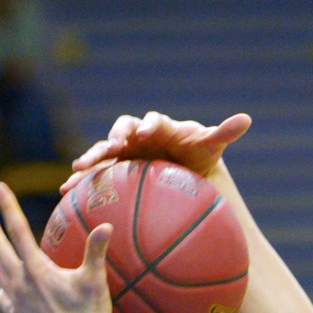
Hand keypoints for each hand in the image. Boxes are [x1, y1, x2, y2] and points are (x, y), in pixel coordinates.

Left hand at [0, 182, 115, 312]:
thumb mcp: (94, 280)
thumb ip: (96, 251)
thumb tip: (106, 226)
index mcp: (37, 269)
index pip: (17, 230)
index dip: (7, 207)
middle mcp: (20, 283)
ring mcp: (16, 301)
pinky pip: (3, 295)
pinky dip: (0, 283)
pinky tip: (2, 282)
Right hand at [62, 112, 251, 192]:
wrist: (184, 167)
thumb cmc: (197, 154)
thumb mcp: (211, 144)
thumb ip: (224, 132)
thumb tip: (247, 119)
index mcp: (159, 126)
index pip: (151, 120)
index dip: (148, 124)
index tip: (147, 131)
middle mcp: (137, 134)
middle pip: (121, 129)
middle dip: (115, 136)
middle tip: (112, 146)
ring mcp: (123, 150)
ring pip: (103, 150)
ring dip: (91, 158)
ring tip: (78, 170)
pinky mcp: (114, 168)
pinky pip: (95, 173)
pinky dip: (80, 180)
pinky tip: (65, 194)